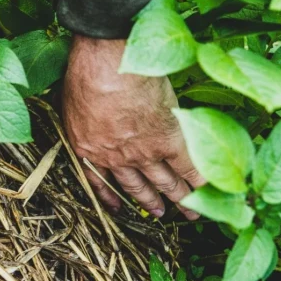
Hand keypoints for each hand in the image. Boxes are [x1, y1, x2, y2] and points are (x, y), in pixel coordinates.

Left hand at [63, 36, 204, 218]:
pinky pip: (188, 167)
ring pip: (164, 182)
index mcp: (90, 150)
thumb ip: (83, 122)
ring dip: (178, 197)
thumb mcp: (70, 106)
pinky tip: (210, 191)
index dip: (112, 196)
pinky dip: (200, 181)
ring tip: (190, 211)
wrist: (109, 66)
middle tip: (161, 214)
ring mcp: (145, 152)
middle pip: (137, 186)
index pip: (101, 182)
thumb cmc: (85, 76)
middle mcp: (118, 158)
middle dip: (150, 202)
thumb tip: (91, 120)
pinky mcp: (170, 140)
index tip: (120, 207)